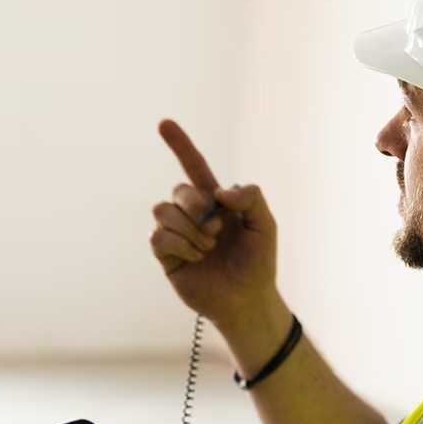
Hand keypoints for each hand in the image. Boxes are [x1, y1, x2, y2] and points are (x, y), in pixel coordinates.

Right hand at [151, 119, 280, 327]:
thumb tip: (218, 193)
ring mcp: (176, 234)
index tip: (164, 123)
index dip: (180, 146)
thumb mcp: (265, 225)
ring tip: (208, 247)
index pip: (194, 167)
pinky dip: (179, 244)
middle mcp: (192, 214)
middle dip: (196, 205)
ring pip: (162, 211)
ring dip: (189, 229)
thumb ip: (251, 198)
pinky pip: (157, 236)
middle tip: (217, 230)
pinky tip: (195, 257)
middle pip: (178, 190)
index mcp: (215, 202)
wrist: (247, 300)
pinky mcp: (165, 255)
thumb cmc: (258, 263)